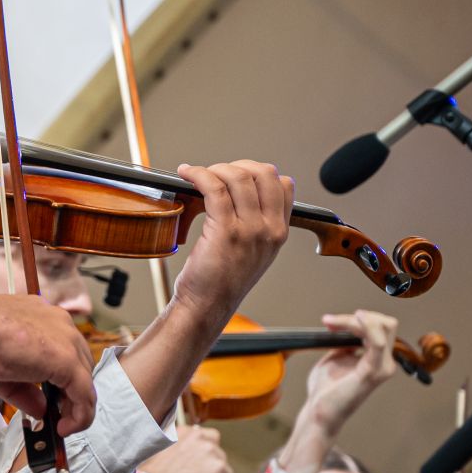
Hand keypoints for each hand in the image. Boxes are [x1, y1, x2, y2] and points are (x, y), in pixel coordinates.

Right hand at [0, 286, 96, 435]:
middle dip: (72, 393)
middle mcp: (60, 324)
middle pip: (80, 364)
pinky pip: (84, 394)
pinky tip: (65, 428)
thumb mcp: (2, 371)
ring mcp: (66, 341)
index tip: (53, 399)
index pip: (65, 350)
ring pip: (85, 379)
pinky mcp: (67, 360)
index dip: (63, 378)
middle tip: (59, 416)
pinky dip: (80, 415)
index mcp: (43, 318)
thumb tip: (41, 410)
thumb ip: (26, 391)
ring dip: (77, 406)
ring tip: (62, 426)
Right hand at [139, 426, 232, 472]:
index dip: (208, 457)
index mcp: (186, 431)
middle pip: (219, 457)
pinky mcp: (216, 469)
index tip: (207, 470)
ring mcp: (209, 451)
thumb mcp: (162, 453)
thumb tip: (195, 467)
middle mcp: (199, 437)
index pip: (208, 439)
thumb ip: (180, 452)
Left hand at [168, 161, 293, 325]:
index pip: (284, 185)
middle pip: (263, 174)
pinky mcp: (225, 231)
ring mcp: (250, 230)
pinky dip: (198, 174)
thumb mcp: (254, 252)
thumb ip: (258, 224)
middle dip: (236, 166)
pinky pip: (214, 188)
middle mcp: (269, 230)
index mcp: (279, 233)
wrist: (207, 306)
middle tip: (215, 173)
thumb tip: (242, 188)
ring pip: (238, 177)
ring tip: (198, 174)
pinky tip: (187, 174)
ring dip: (214, 168)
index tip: (236, 175)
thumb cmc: (222, 280)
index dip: (258, 172)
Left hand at [302, 310, 400, 438]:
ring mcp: (382, 368)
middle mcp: (386, 363)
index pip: (381, 327)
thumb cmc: (326, 389)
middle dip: (357, 318)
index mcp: (378, 359)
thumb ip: (346, 341)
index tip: (330, 321)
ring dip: (354, 321)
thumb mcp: (336, 356)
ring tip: (332, 324)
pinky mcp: (372, 372)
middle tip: (332, 323)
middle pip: (386, 324)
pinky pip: (377, 343)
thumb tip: (347, 326)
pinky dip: (365, 328)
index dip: (357, 319)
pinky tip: (350, 323)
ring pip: (383, 328)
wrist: (319, 412)